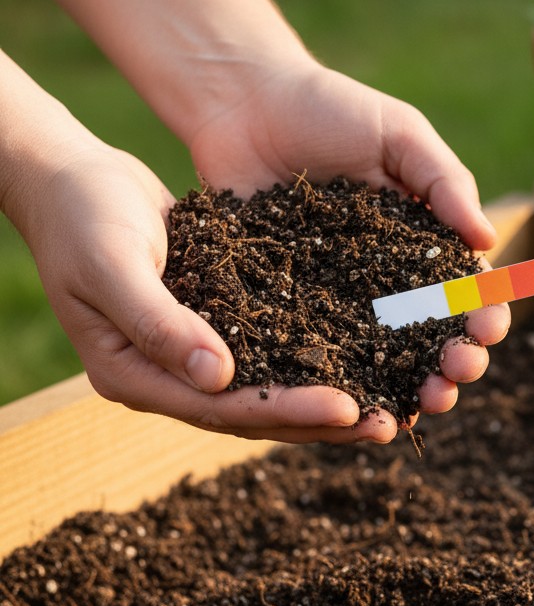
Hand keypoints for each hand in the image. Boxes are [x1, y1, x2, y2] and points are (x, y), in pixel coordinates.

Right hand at [15, 137, 439, 442]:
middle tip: (387, 425)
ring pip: (270, 393)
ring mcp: (192, 360)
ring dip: (327, 402)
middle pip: (256, 415)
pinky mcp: (219, 330)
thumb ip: (159, 323)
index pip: (223, 409)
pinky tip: (363, 361)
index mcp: (134, 378)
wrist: (72, 181)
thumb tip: (217, 378)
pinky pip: (273, 356)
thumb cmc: (80, 216)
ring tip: (389, 409)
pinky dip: (315, 362)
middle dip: (322, 422)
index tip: (348, 408)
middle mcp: (169, 380)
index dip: (287, 410)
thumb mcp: (112, 264)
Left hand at [186, 60, 510, 435]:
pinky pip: (320, 358)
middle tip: (459, 372)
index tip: (488, 326)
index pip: (466, 295)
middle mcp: (388, 286)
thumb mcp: (399, 134)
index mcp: (425, 248)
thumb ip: (444, 182)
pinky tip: (360, 407)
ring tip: (424, 404)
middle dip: (455, 363)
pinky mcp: (290, 314)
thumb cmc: (329, 109)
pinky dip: (343, 387)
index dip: (484, 316)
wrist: (242, 104)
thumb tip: (490, 240)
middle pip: (432, 341)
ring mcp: (340, 305)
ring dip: (412, 388)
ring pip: (384, 363)